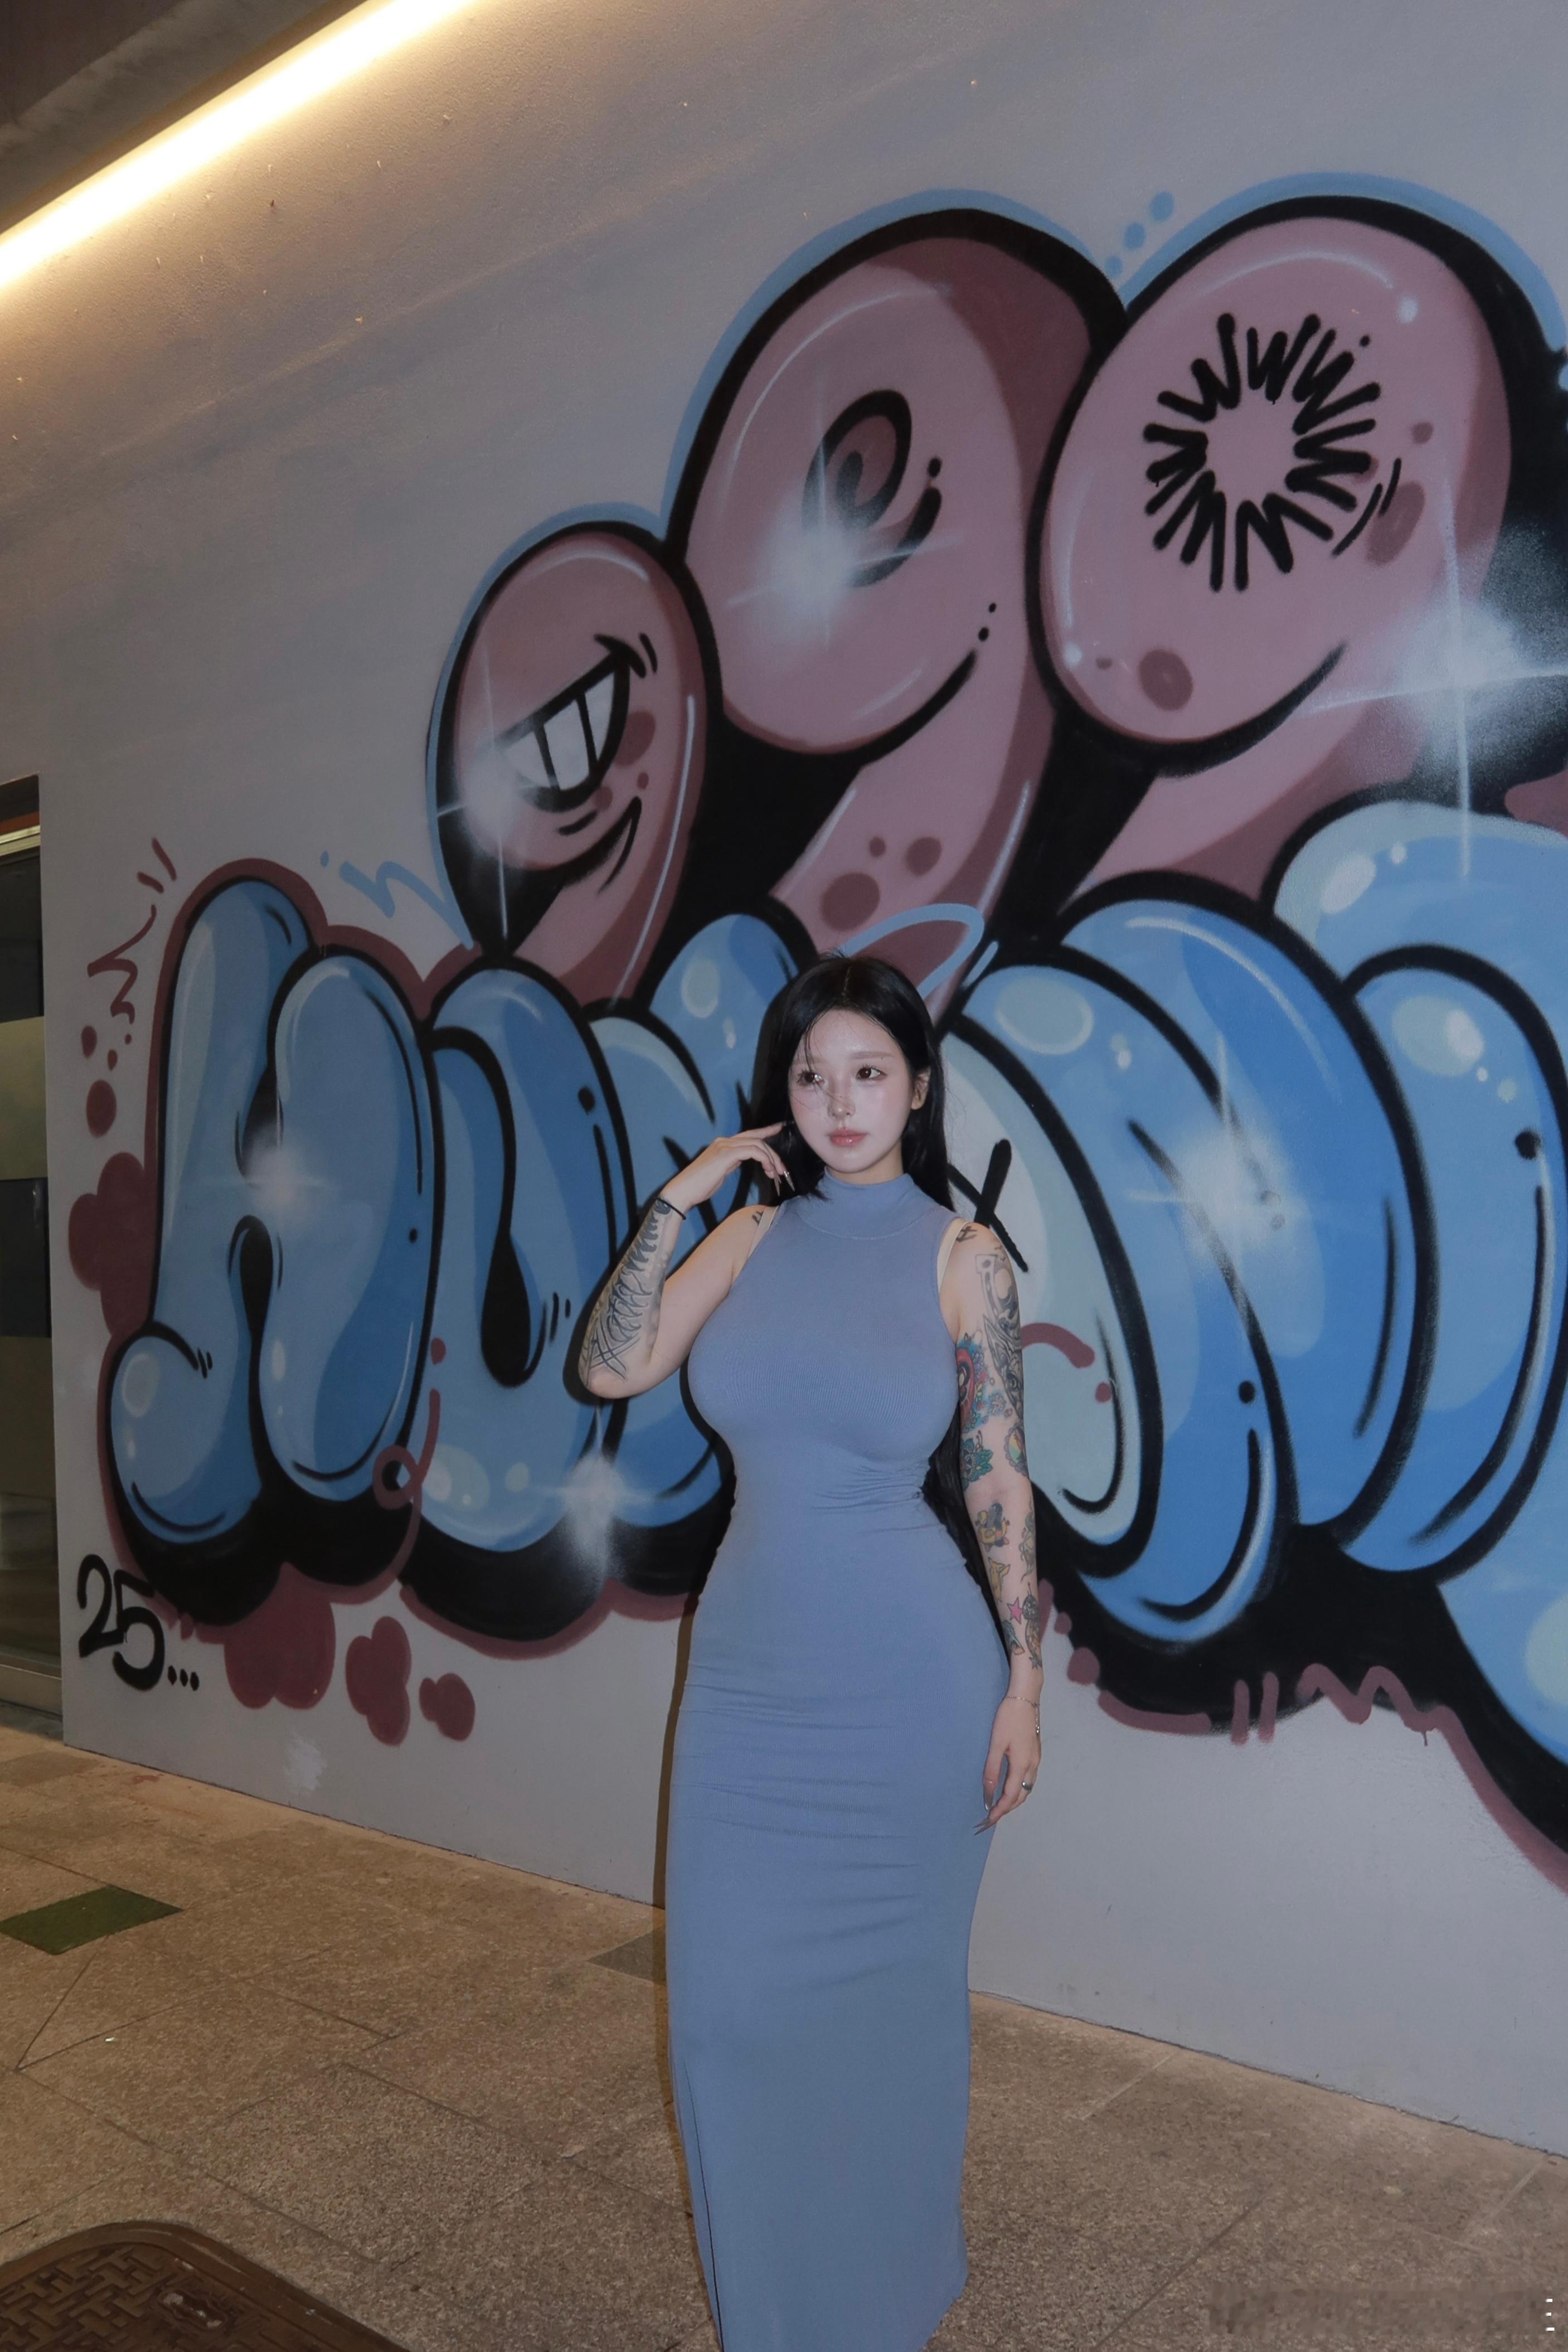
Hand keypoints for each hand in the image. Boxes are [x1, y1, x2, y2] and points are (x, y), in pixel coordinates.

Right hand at [658, 1125, 790, 1213]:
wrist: (683, 1191)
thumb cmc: (699, 1186)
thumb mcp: (720, 1171)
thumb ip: (731, 1162)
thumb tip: (742, 1160)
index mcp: (723, 1144)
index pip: (749, 1135)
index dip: (766, 1131)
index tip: (779, 1128)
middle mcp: (724, 1141)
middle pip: (756, 1138)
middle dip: (773, 1152)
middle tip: (782, 1168)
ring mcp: (724, 1146)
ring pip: (757, 1144)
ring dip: (770, 1158)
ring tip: (775, 1173)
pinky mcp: (726, 1154)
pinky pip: (753, 1151)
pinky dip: (764, 1159)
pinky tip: (767, 1170)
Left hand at [979, 1690, 1040, 1827]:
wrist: (1026, 1698)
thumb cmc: (1008, 1718)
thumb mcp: (996, 1744)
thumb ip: (992, 1770)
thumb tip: (988, 1794)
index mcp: (1022, 1766)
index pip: (1010, 1797)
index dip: (1000, 1811)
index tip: (988, 1821)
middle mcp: (1033, 1767)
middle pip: (1021, 1796)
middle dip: (1007, 1809)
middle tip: (991, 1817)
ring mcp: (1036, 1760)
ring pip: (1027, 1789)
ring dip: (1014, 1800)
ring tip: (999, 1806)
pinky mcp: (1035, 1754)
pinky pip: (1028, 1780)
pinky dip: (1019, 1789)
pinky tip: (1010, 1787)